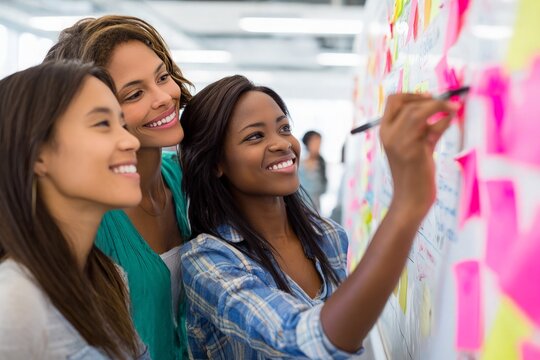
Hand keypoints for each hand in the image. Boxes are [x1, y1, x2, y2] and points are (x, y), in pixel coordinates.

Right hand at [379, 94, 457, 219]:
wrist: (411, 199)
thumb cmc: (415, 174)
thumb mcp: (417, 145)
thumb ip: (427, 127)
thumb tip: (446, 107)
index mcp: (385, 131)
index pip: (394, 100)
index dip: (413, 94)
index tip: (430, 97)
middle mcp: (388, 134)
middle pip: (407, 103)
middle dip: (430, 99)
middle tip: (448, 104)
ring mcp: (400, 142)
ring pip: (418, 110)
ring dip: (440, 105)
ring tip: (455, 108)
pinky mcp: (414, 150)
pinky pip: (432, 125)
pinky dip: (445, 119)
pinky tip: (452, 119)